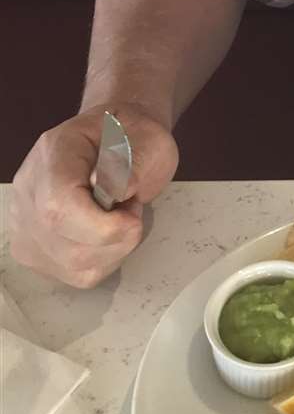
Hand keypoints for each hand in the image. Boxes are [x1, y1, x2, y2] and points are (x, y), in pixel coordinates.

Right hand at [8, 103, 177, 287]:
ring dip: (113, 249)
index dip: (98, 225)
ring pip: (71, 264)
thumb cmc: (133, 139)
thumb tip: (121, 189)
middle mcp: (29, 188)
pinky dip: (105, 261)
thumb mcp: (149, 139)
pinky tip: (107, 234)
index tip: (133, 218)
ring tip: (119, 215)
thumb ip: (138, 162)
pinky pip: (74, 274)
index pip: (58, 204)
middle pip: (61, 240)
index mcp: (55, 151)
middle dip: (115, 236)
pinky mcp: (34, 249)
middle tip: (131, 208)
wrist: (119, 141)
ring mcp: (25, 221)